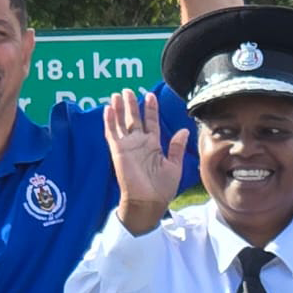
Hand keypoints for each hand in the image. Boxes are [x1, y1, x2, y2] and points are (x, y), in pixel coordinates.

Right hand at [104, 88, 189, 233]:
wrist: (148, 202)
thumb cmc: (162, 188)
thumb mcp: (174, 166)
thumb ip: (176, 147)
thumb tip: (184, 130)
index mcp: (153, 145)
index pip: (150, 122)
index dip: (150, 109)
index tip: (150, 95)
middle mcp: (139, 143)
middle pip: (134, 119)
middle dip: (131, 104)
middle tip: (128, 90)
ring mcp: (127, 146)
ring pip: (121, 123)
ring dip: (119, 109)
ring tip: (117, 94)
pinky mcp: (118, 151)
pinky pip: (112, 133)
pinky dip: (109, 121)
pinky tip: (108, 109)